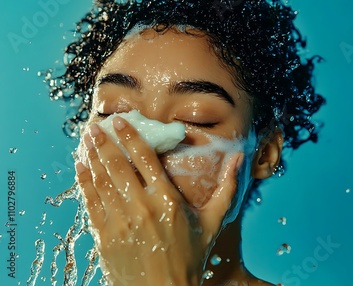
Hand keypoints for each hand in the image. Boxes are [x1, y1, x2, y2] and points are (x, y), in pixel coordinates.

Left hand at [75, 116, 242, 284]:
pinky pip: (91, 201)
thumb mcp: (213, 222)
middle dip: (105, 142)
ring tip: (86, 138)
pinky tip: (80, 166)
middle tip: (96, 125)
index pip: (146, 159)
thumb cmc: (189, 257)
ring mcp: (120, 221)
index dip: (130, 137)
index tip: (120, 121)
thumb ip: (227, 188)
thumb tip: (240, 159)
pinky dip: (84, 181)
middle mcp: (142, 207)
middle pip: (118, 165)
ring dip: (92, 156)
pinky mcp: (105, 235)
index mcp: (168, 200)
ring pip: (101, 180)